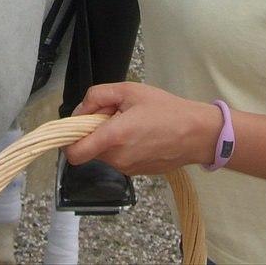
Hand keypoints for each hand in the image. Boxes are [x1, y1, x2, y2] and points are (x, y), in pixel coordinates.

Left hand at [64, 82, 222, 175]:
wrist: (197, 134)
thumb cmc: (164, 109)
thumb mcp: (129, 90)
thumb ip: (97, 96)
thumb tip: (79, 112)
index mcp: (113, 137)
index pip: (74, 154)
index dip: (68, 140)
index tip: (77, 125)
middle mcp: (117, 159)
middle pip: (89, 149)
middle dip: (93, 131)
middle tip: (114, 113)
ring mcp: (127, 169)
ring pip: (103, 154)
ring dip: (108, 139)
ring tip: (130, 121)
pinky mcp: (137, 174)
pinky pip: (118, 159)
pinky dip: (121, 147)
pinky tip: (140, 134)